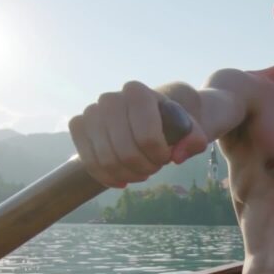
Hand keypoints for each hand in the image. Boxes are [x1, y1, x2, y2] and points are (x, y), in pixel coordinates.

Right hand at [68, 81, 207, 187]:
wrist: (147, 116)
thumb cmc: (171, 123)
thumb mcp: (191, 129)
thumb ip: (194, 140)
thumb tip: (178, 155)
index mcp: (138, 93)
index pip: (147, 137)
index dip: (159, 155)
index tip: (166, 157)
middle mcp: (109, 99)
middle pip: (125, 152)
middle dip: (143, 167)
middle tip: (154, 167)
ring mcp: (91, 112)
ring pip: (106, 160)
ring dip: (127, 174)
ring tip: (141, 172)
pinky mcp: (79, 126)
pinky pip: (88, 161)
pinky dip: (107, 177)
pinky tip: (122, 181)